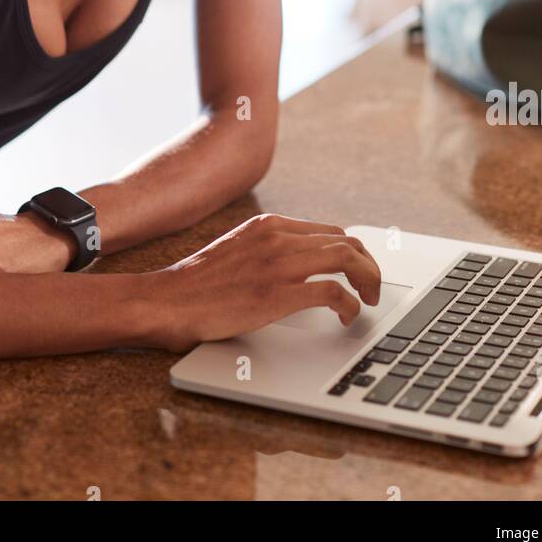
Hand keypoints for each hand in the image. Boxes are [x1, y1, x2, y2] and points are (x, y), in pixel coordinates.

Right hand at [146, 212, 381, 349]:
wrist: (167, 299)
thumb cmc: (198, 284)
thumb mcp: (237, 249)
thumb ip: (267, 249)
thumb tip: (298, 264)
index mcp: (269, 224)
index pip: (330, 231)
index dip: (353, 252)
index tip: (359, 273)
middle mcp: (278, 237)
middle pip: (346, 241)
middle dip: (369, 265)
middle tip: (373, 290)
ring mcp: (279, 263)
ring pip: (346, 259)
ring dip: (368, 280)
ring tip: (370, 301)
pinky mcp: (278, 293)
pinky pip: (333, 292)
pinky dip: (350, 304)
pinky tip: (347, 316)